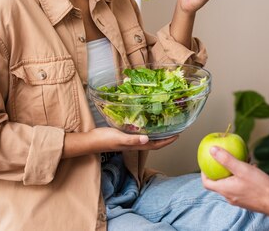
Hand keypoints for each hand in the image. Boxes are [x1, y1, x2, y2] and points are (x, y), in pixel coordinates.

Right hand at [62, 128, 178, 157]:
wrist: (90, 141)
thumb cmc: (103, 139)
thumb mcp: (119, 138)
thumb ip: (132, 139)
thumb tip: (148, 139)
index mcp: (136, 145)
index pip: (156, 145)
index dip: (168, 141)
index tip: (178, 135)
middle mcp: (135, 144)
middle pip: (154, 142)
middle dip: (165, 137)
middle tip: (175, 128)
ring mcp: (129, 140)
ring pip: (147, 138)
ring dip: (157, 133)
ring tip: (164, 125)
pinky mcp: (124, 135)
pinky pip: (139, 133)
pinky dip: (146, 129)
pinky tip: (145, 123)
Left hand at [201, 146, 268, 214]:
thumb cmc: (259, 186)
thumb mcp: (242, 169)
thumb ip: (226, 159)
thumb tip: (212, 150)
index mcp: (225, 189)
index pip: (207, 183)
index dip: (204, 172)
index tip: (207, 162)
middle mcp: (229, 196)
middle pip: (219, 182)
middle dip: (222, 169)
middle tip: (226, 158)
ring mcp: (238, 198)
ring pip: (231, 182)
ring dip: (234, 171)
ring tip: (243, 160)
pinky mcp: (246, 199)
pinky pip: (240, 185)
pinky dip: (242, 176)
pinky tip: (252, 167)